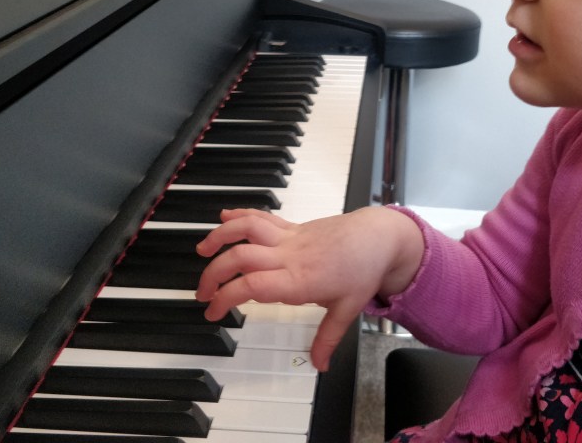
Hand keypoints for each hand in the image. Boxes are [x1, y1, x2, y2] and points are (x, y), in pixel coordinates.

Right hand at [195, 206, 422, 370]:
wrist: (379, 236)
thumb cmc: (365, 268)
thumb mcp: (349, 309)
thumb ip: (328, 338)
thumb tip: (319, 365)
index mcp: (300, 280)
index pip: (251, 285)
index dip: (225, 297)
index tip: (212, 311)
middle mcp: (290, 255)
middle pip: (240, 257)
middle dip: (213, 274)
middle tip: (202, 293)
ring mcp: (290, 238)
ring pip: (247, 228)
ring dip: (221, 236)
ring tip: (202, 250)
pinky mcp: (293, 227)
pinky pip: (262, 218)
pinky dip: (241, 216)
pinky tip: (225, 218)